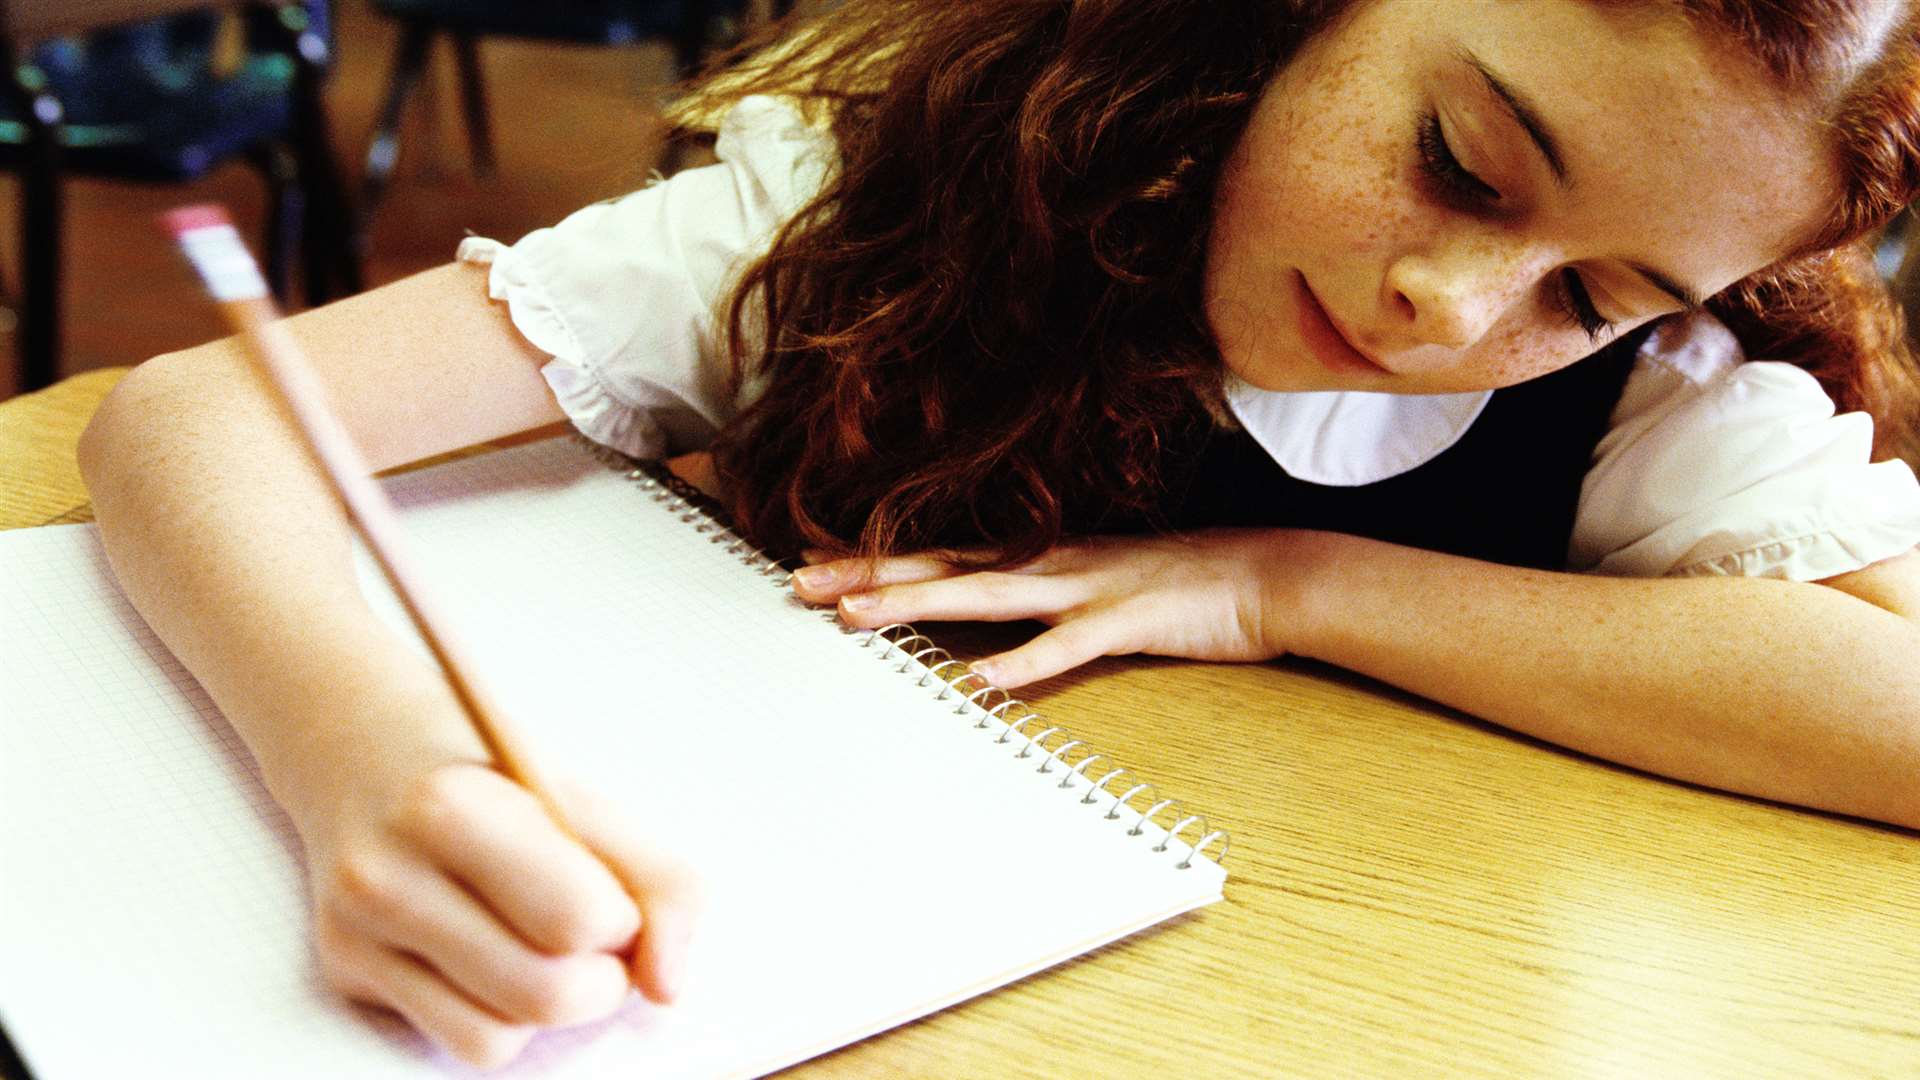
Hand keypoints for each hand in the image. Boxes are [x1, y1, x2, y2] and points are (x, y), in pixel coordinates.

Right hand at [300, 758, 699, 1068]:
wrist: (366, 753)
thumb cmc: (493, 777)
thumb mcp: (582, 799)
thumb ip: (657, 880)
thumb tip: (667, 985)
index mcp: (453, 809)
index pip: (577, 918)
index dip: (623, 921)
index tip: (616, 899)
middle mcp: (389, 877)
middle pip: (545, 994)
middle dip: (603, 981)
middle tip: (602, 941)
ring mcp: (356, 934)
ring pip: (500, 1037)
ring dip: (553, 1006)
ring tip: (551, 949)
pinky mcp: (347, 974)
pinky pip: (462, 1042)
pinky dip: (502, 1021)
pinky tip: (499, 965)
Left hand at [790, 529, 1304, 686]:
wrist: (1261, 574)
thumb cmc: (1175, 585)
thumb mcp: (1093, 583)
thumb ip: (1038, 596)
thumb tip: (982, 620)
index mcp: (1039, 556)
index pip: (940, 555)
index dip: (876, 560)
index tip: (810, 565)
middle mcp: (1049, 563)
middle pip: (943, 566)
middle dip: (869, 574)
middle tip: (798, 583)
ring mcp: (1085, 587)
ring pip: (986, 596)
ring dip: (919, 603)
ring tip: (858, 617)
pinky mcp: (1124, 620)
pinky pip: (1067, 646)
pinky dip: (1024, 663)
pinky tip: (981, 682)